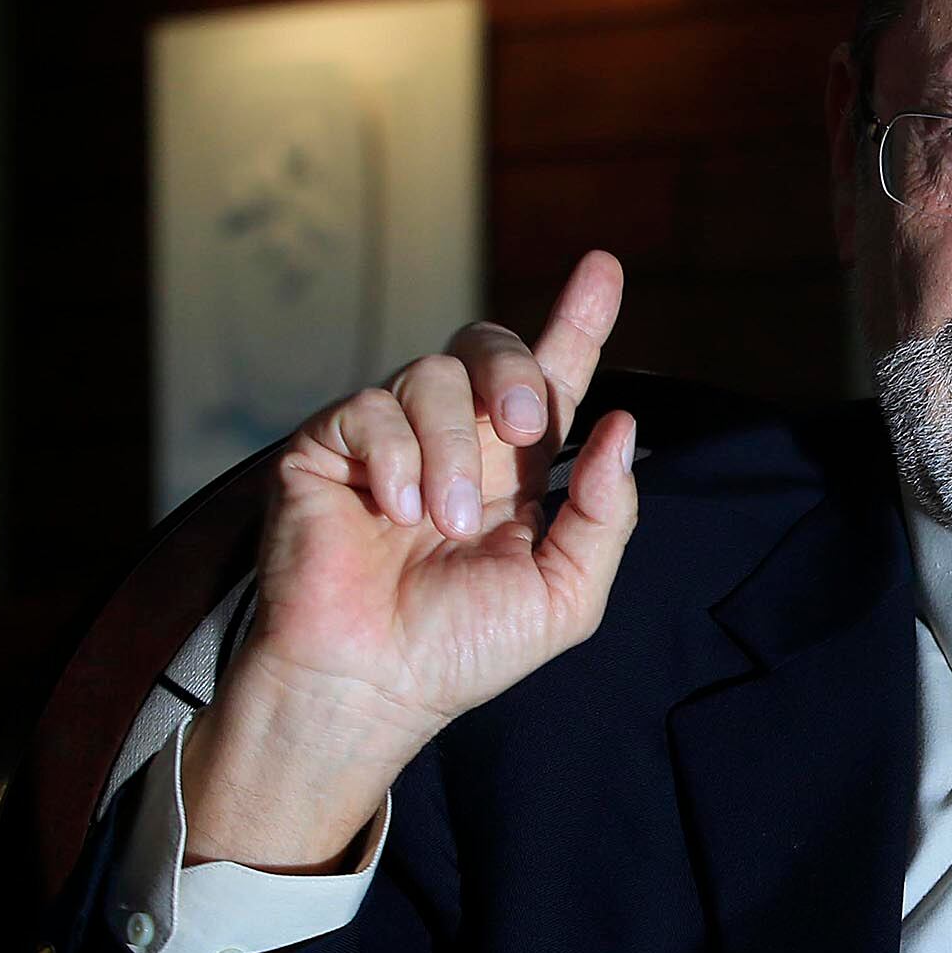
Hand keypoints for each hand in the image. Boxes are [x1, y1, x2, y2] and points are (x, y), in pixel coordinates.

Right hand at [182, 250, 640, 868]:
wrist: (371, 685)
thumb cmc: (461, 651)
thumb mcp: (563, 595)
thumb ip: (604, 515)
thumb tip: (623, 427)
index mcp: (514, 472)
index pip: (554, 378)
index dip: (579, 320)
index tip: (605, 268)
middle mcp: (454, 442)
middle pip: (489, 347)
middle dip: (518, 369)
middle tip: (527, 425)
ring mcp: (389, 440)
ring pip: (432, 377)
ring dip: (451, 450)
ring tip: (441, 527)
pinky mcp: (328, 447)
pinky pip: (370, 408)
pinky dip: (395, 456)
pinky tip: (393, 511)